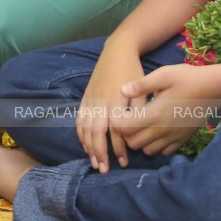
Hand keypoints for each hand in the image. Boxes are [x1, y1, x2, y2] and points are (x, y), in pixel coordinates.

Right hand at [76, 43, 144, 172]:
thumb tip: (135, 132)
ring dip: (88, 148)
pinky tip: (85, 145)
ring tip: (94, 163)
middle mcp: (100, 102)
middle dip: (99, 153)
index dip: (118, 149)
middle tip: (104, 170)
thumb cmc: (132, 70)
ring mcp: (90, 100)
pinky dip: (81, 135)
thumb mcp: (141, 88)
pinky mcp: (85, 98)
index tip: (124, 162)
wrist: (117, 51)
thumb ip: (138, 110)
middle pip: (96, 133)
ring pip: (85, 128)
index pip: (115, 131)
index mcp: (115, 101)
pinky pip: (79, 120)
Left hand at [114, 63, 220, 157]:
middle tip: (130, 118)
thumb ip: (142, 84)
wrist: (215, 89)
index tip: (120, 112)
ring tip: (143, 124)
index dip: (118, 123)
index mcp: (155, 114)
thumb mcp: (164, 75)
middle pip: (134, 144)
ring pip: (147, 150)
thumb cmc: (187, 78)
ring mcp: (173, 137)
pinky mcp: (182, 140)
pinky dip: (157, 145)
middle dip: (127, 134)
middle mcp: (162, 130)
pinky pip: (164, 151)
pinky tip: (158, 130)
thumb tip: (122, 90)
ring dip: (141, 141)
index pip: (126, 130)